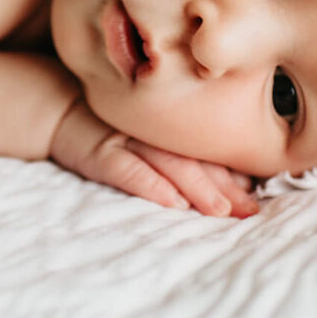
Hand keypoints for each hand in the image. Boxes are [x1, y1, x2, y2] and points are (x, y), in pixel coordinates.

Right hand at [49, 98, 260, 217]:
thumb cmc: (116, 129)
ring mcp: (126, 139)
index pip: (208, 151)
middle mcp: (154, 130)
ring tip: (220, 209)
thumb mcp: (156, 138)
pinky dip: (150, 185)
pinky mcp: (99, 152)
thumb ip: (195, 158)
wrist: (59, 107)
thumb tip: (245, 184)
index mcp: (172, 126)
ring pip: (167, 163)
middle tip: (248, 210)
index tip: (257, 197)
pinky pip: (126, 169)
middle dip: (224, 186)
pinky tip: (171, 202)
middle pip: (195, 158)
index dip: (234, 174)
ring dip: (196, 186)